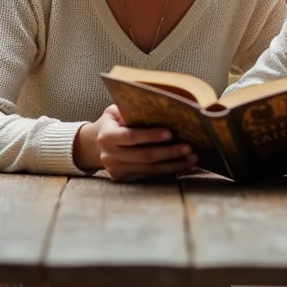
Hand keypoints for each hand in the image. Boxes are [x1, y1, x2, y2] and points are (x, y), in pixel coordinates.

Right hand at [74, 104, 198, 180]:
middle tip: (189, 147)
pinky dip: (167, 172)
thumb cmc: (111, 123)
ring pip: (149, 170)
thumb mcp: (114, 112)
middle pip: (144, 156)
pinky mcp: (123, 179)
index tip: (170, 133)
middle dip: (169, 152)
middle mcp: (109, 156)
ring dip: (173, 165)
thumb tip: (154, 107)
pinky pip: (149, 177)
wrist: (93, 146)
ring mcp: (116, 170)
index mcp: (106, 136)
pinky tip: (183, 166)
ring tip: (192, 159)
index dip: (150, 135)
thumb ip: (129, 110)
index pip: (131, 137)